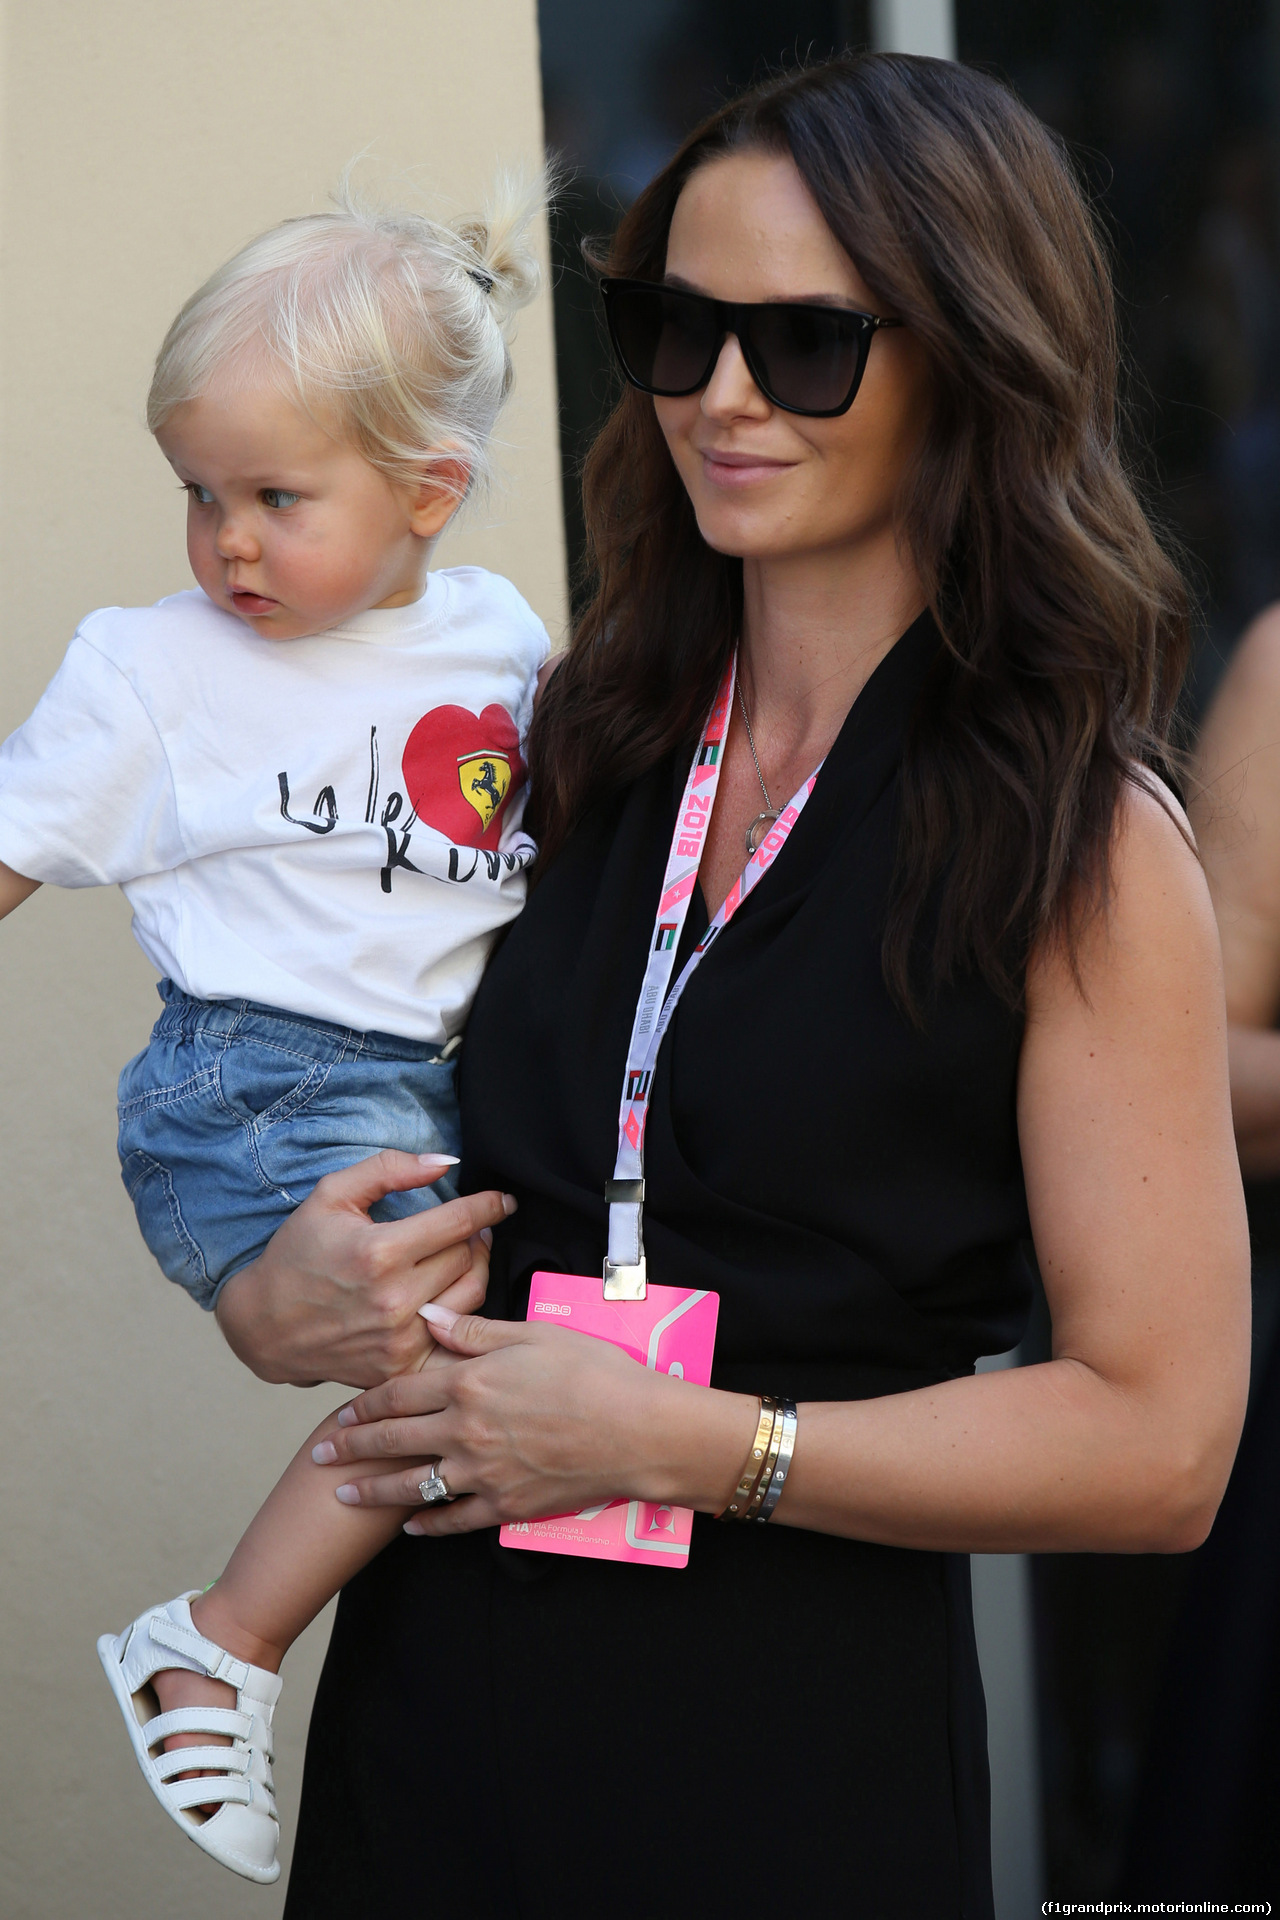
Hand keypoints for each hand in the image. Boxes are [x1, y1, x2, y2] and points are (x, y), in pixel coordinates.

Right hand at [214, 1151, 515, 1387]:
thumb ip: (389, 1169)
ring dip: (475, 1270)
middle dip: (475, 1237)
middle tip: (472, 1229)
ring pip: (471, 1296)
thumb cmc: (297, 1254)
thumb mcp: (332, 1195)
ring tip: (464, 1256)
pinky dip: (460, 1314)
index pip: (459, 1222)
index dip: (489, 1206)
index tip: (503, 1201)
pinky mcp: (400, 1367)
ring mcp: (400, 1338)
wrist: (264, 1326)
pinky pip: (454, 1336)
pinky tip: (450, 1296)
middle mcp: (396, 1299)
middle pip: (468, 1258)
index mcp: (381, 1251)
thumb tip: (445, 1162)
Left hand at [310, 1302, 756, 1530]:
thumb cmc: (593, 1372)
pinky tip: (410, 1526)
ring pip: (414, 1484)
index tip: (341, 1411)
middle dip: (352, 1448)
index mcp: (469, 1382)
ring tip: (344, 1496)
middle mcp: (466, 1430)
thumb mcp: (533, 1335)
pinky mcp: (507, 1506)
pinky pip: (456, 1519)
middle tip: (321, 1456)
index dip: (366, 1402)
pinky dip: (429, 1524)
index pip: (401, 1392)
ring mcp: (483, 1472)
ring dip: (374, 1492)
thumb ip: (474, 1332)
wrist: (637, 1430)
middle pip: (394, 1440)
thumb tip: (429, 1317)